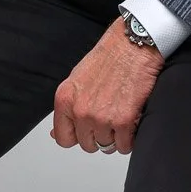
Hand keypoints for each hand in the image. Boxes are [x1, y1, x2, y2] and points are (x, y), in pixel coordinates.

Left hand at [52, 20, 163, 154]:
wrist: (133, 45)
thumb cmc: (109, 57)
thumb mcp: (77, 80)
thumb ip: (67, 108)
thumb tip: (56, 132)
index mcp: (65, 100)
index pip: (63, 138)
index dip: (77, 137)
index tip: (86, 131)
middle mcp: (81, 111)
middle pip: (87, 145)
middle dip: (99, 136)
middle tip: (109, 119)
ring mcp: (102, 117)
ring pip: (107, 146)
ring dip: (116, 136)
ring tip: (122, 114)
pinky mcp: (124, 120)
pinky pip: (125, 145)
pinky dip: (130, 138)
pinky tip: (132, 120)